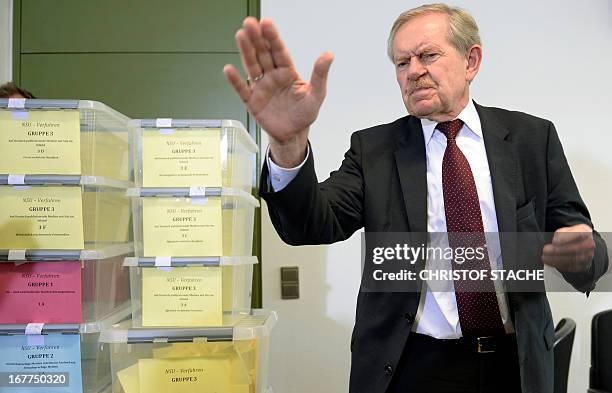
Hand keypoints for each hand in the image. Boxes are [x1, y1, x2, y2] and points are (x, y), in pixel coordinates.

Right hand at [223, 17, 333, 165]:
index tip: (266, 23)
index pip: (279, 51)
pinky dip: (235, 81)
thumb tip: (328, 55)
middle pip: (262, 54)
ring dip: (246, 51)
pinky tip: (229, 69)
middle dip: (256, 38)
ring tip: (240, 36)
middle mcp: (272, 76)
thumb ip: (320, 74)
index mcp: (287, 72)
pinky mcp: (252, 101)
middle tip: (250, 23)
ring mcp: (261, 87)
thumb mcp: (316, 94)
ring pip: (252, 66)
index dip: (272, 37)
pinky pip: (242, 90)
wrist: (293, 134)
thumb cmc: (304, 114)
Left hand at [541, 224, 594, 272]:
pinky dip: (559, 265)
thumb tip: (554, 240)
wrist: (580, 245)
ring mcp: (588, 255)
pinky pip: (572, 267)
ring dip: (556, 259)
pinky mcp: (584, 265)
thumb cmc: (570, 236)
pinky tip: (551, 262)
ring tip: (545, 257)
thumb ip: (560, 233)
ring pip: (572, 259)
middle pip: (574, 249)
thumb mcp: (565, 230)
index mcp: (585, 231)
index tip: (554, 241)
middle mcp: (589, 243)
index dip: (565, 238)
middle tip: (545, 250)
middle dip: (557, 250)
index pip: (578, 234)